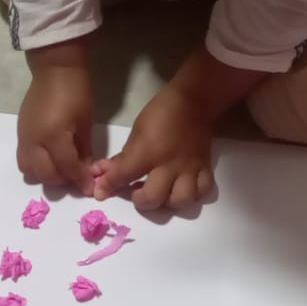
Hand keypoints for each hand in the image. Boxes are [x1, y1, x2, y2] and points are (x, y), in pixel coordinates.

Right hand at [17, 45, 93, 191]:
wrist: (54, 69)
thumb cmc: (77, 92)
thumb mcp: (86, 122)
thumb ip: (84, 150)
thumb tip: (86, 172)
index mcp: (54, 136)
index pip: (67, 168)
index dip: (80, 181)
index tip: (90, 189)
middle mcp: (34, 141)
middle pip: (45, 175)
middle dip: (63, 180)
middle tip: (77, 177)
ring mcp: (23, 138)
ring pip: (29, 171)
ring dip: (46, 175)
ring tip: (61, 168)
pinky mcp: (19, 134)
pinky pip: (23, 159)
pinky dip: (36, 166)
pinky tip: (50, 158)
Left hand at [92, 83, 214, 210]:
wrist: (193, 102)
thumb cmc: (160, 113)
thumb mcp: (136, 132)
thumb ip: (122, 157)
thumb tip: (103, 173)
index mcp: (148, 152)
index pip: (123, 176)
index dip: (108, 186)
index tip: (101, 192)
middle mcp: (169, 165)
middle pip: (154, 198)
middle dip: (140, 200)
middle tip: (136, 192)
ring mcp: (190, 169)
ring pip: (180, 200)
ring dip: (167, 202)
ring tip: (161, 193)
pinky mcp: (205, 168)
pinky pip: (203, 191)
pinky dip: (192, 195)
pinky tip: (181, 189)